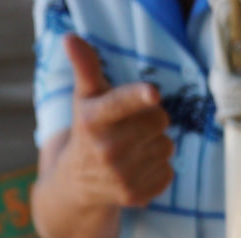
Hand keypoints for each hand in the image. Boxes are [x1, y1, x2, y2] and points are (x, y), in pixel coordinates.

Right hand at [61, 35, 174, 209]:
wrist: (79, 184)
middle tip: (133, 125)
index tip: (153, 93)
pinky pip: (169, 171)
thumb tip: (70, 38)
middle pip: (159, 120)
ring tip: (133, 147)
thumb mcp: (85, 98)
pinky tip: (137, 167)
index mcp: (93, 120)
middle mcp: (106, 150)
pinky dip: (158, 167)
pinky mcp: (137, 195)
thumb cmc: (88, 130)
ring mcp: (122, 176)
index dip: (138, 97)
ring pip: (168, 146)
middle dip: (152, 118)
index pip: (120, 103)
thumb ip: (85, 68)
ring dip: (156, 143)